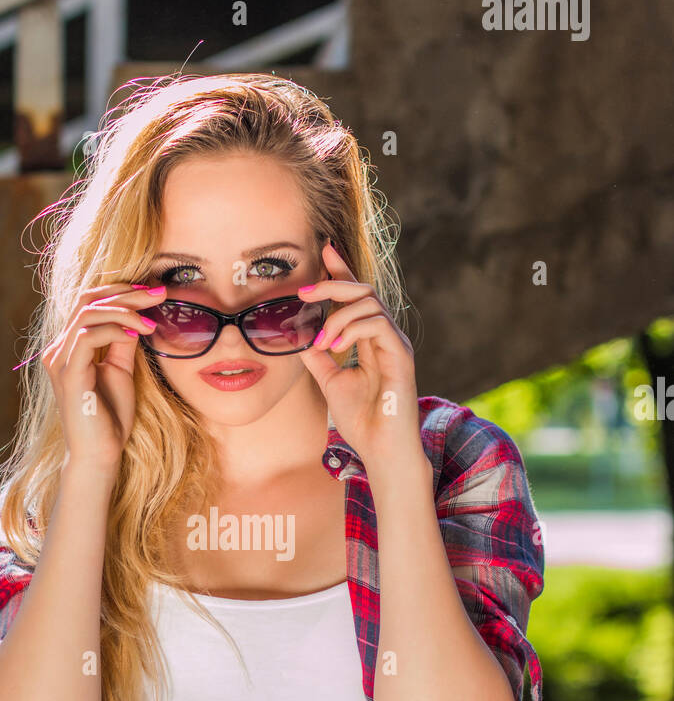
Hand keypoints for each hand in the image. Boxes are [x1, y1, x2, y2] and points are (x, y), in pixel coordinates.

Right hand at [40, 282, 166, 476]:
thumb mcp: (121, 370)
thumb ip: (123, 342)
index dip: (120, 292)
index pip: (88, 303)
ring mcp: (59, 360)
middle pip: (86, 301)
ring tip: (151, 322)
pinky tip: (136, 335)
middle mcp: (58, 350)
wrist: (101, 454)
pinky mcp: (68, 374)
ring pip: (87, 313)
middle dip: (125, 293)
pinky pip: (87, 336)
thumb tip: (137, 315)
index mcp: (68, 348)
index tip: (152, 293)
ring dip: (124, 311)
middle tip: (158, 294)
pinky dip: (114, 330)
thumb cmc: (111, 418)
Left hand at [297, 242, 422, 470]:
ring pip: (369, 303)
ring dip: (337, 317)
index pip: (356, 296)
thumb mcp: (330, 381)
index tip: (323, 250)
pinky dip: (350, 330)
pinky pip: (376, 323)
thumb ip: (317, 356)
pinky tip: (335, 348)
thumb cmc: (362, 420)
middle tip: (303, 292)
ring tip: (320, 343)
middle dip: (333, 282)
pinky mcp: (401, 355)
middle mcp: (386, 337)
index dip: (341, 271)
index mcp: (371, 340)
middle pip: (363, 290)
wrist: (381, 450)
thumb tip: (298, 334)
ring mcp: (395, 344)